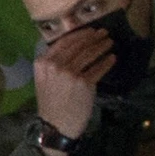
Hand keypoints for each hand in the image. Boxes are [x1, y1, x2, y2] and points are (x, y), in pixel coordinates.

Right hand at [34, 26, 112, 155]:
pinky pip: (98, 68)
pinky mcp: (84, 83)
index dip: (79, 34)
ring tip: (110, 43)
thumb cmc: (51, 102)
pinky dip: (107, 62)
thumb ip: (53, 63)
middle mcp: (54, 65)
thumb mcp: (44, 79)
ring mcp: (69, 73)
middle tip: (104, 33)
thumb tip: (72, 46)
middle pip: (78, 45)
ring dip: (102, 46)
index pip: (63, 42)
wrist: (56, 124)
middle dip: (93, 37)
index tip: (90, 31)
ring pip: (89, 54)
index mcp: (42, 63)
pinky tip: (112, 58)